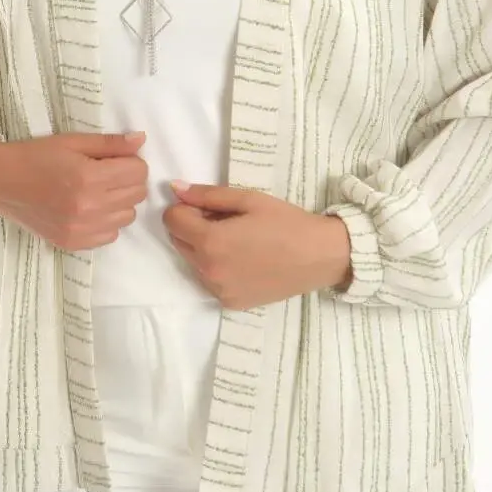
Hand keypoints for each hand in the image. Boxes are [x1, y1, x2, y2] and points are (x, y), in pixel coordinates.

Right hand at [0, 131, 148, 248]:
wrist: (0, 182)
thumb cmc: (36, 156)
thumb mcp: (73, 142)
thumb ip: (110, 143)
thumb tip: (141, 141)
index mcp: (89, 177)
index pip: (138, 172)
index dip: (132, 161)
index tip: (116, 158)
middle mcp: (88, 207)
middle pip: (137, 195)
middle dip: (129, 180)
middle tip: (108, 172)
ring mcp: (81, 229)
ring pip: (128, 216)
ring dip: (120, 201)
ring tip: (99, 190)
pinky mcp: (73, 243)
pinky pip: (111, 235)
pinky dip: (107, 221)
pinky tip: (90, 208)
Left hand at [162, 182, 352, 309]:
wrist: (320, 257)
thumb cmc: (286, 222)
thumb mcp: (248, 199)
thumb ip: (207, 195)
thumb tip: (175, 188)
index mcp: (210, 242)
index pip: (171, 220)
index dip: (186, 208)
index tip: (208, 206)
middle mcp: (208, 271)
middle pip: (178, 241)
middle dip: (192, 227)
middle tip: (226, 220)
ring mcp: (218, 291)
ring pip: (191, 262)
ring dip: (203, 248)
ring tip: (238, 240)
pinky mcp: (230, 303)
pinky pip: (208, 280)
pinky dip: (216, 268)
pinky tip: (243, 259)